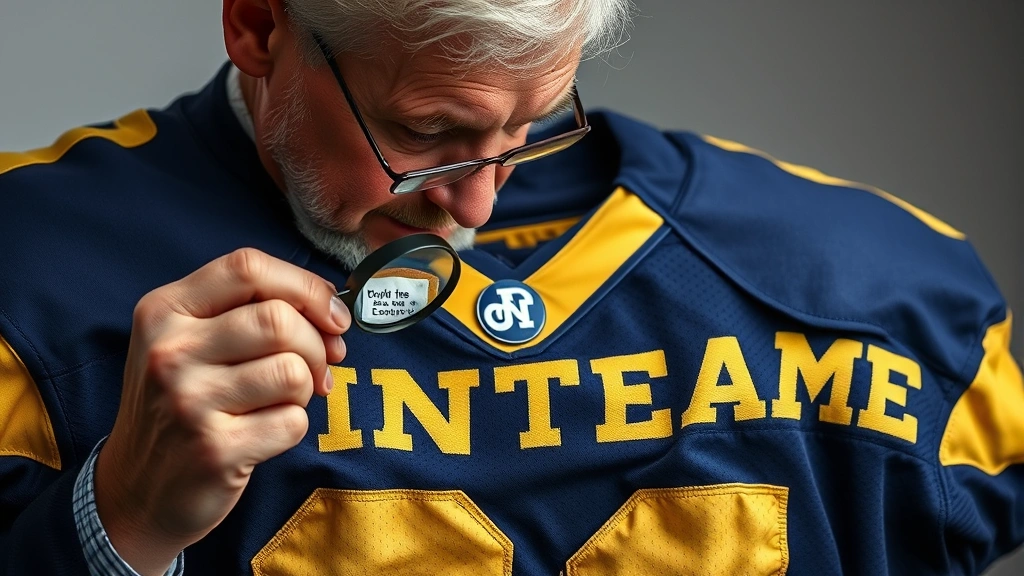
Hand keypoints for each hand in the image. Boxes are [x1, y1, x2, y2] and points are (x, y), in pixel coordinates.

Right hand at [93, 248, 349, 574]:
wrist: (135, 491)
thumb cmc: (182, 405)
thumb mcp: (190, 343)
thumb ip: (249, 312)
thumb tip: (334, 311)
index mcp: (164, 310)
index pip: (248, 267)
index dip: (305, 286)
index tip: (333, 314)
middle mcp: (170, 351)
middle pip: (279, 319)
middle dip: (316, 344)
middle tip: (318, 367)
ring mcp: (188, 402)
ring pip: (293, 371)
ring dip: (306, 388)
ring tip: (282, 401)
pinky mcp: (213, 450)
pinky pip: (292, 421)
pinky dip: (294, 427)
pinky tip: (265, 433)